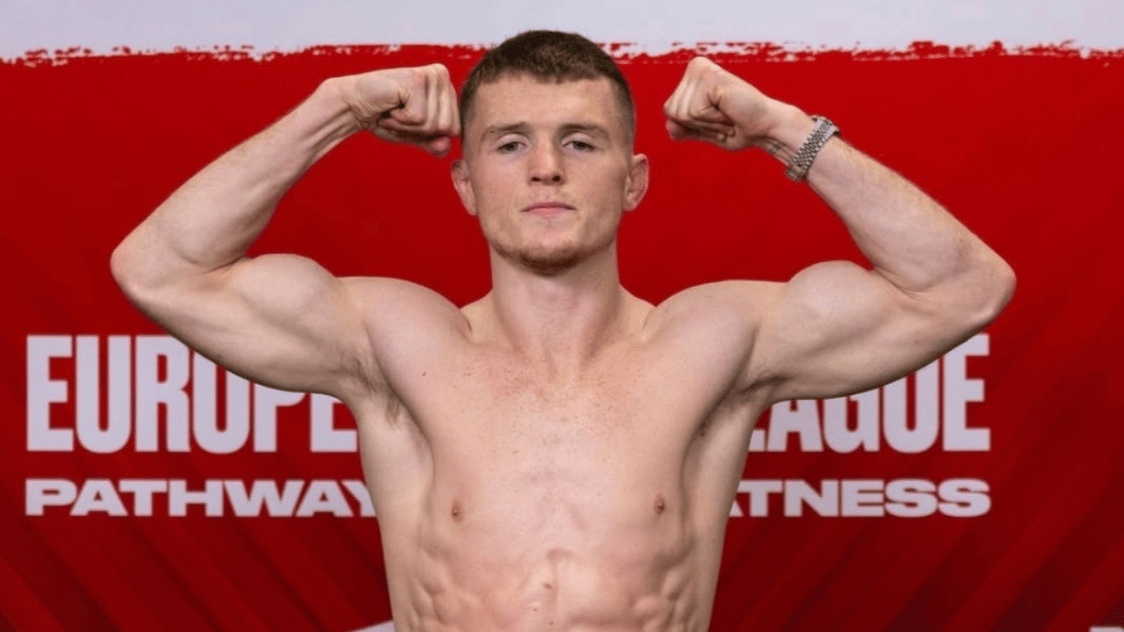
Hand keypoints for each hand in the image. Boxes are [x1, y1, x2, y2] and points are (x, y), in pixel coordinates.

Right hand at [341, 64, 459, 156]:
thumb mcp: (416, 135)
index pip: (455, 129)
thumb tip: (446, 145)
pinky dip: (400, 120)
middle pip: (447, 127)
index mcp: (446, 87)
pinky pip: (419, 119)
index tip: (410, 120)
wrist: (354, 106)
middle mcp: (442, 76)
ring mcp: (431, 76)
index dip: (429, 134)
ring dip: (407, 125)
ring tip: (394, 110)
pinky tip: (390, 105)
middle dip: (419, 130)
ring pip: (434, 124)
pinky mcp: (417, 80)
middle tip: (400, 115)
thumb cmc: (384, 117)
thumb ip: (435, 143)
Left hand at [663, 57, 783, 150]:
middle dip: (698, 125)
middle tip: (723, 118)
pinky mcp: (710, 77)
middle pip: (672, 111)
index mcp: (691, 77)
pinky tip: (729, 111)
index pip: (669, 111)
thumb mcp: (703, 131)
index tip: (715, 120)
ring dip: (707, 123)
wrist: (765, 128)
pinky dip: (713, 119)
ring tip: (727, 115)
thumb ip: (683, 129)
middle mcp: (695, 67)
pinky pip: (695, 111)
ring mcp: (702, 69)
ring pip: (682, 112)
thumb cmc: (738, 128)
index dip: (692, 125)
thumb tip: (669, 124)